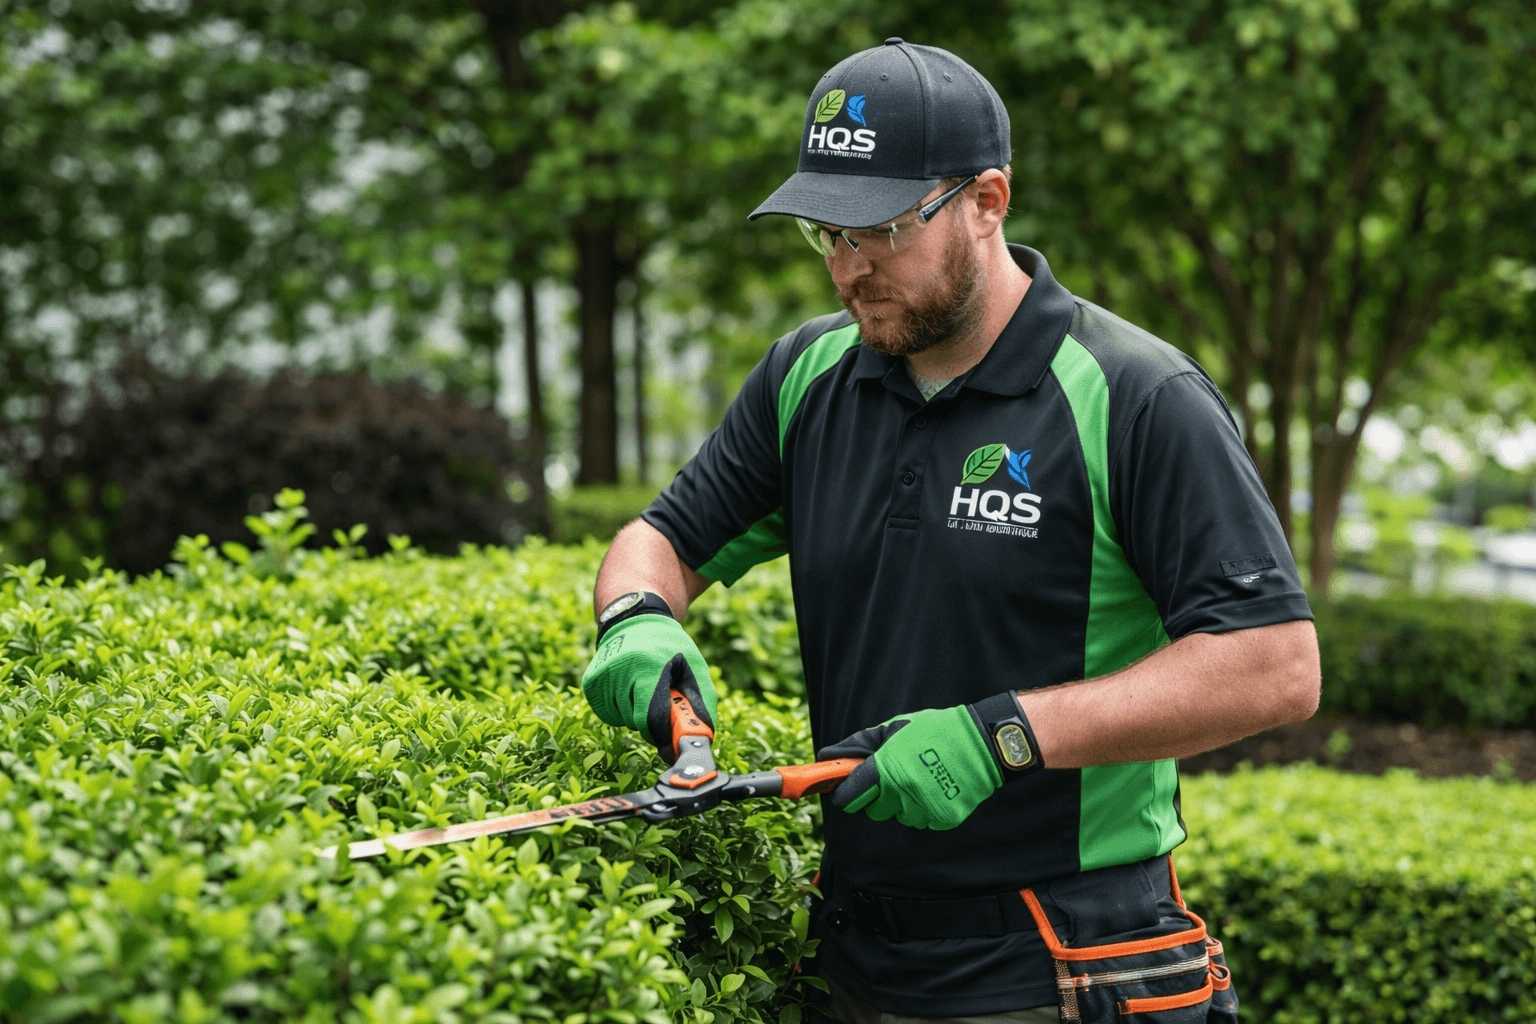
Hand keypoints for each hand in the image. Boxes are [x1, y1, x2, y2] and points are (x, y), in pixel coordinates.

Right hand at [581, 614, 716, 756]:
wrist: (635, 621)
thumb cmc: (670, 648)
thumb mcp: (695, 667)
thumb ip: (702, 702)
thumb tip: (703, 738)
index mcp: (649, 666)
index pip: (650, 718)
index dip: (662, 735)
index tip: (671, 739)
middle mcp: (621, 670)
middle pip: (636, 722)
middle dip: (651, 721)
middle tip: (659, 701)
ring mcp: (602, 676)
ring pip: (621, 721)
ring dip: (634, 715)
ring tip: (642, 689)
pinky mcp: (590, 682)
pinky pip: (607, 715)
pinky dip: (619, 711)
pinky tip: (627, 691)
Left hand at [817, 694, 1039, 829]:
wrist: (983, 744)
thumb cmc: (934, 732)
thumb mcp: (892, 729)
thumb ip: (858, 746)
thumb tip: (827, 758)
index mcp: (887, 769)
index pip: (849, 798)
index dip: (845, 794)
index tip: (846, 791)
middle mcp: (903, 792)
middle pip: (873, 811)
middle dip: (878, 796)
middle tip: (895, 776)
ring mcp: (924, 809)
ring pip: (899, 817)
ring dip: (904, 803)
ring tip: (921, 778)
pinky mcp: (942, 819)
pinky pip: (922, 821)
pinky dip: (925, 809)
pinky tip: (937, 788)